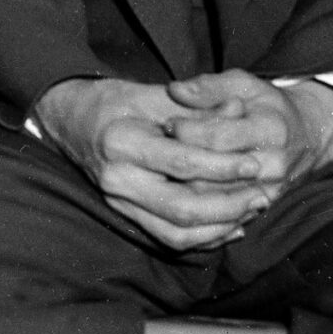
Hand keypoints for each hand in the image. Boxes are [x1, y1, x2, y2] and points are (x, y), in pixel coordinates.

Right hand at [31, 75, 276, 249]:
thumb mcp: (153, 94)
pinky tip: (231, 226)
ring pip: (178, 233)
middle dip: (230, 205)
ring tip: (252, 209)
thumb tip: (238, 111)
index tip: (254, 163)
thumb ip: (196, 108)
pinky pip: (170, 239)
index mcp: (121, 142)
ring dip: (222, 227)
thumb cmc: (113, 101)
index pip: (182, 163)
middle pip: (183, 208)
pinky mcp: (125, 215)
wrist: (70, 119)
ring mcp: (118, 202)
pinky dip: (204, 239)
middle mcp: (117, 179)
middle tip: (262, 193)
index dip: (223, 166)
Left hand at [163, 70, 332, 192]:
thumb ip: (209, 87)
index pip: (219, 137)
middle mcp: (272, 165)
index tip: (167, 123)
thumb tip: (175, 90)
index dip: (188, 130)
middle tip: (160, 148)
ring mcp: (270, 189)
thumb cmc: (268, 105)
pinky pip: (227, 213)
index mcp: (269, 129)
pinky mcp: (264, 205)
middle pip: (215, 171)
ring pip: (217, 197)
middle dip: (183, 159)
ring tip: (165, 168)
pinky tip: (180, 191)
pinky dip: (201, 205)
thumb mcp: (243, 84)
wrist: (308, 136)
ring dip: (186, 184)